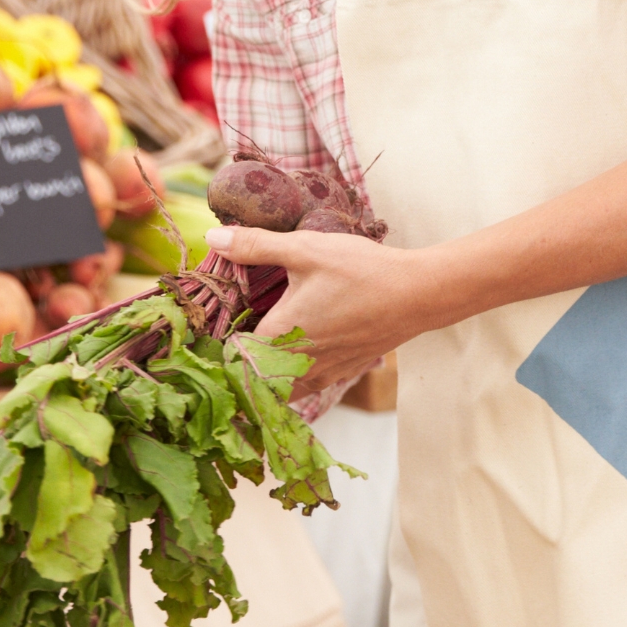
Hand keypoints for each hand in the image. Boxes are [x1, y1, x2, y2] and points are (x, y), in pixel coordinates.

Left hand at [206, 224, 437, 396]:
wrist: (418, 294)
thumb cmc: (361, 271)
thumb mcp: (305, 249)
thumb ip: (255, 245)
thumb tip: (212, 236)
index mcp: (280, 336)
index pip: (231, 357)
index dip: (216, 347)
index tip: (208, 332)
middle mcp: (297, 364)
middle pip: (251, 379)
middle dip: (237, 364)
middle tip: (229, 340)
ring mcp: (322, 374)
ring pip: (278, 390)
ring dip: (265, 375)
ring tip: (258, 349)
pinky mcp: (342, 373)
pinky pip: (304, 388)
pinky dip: (291, 377)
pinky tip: (294, 350)